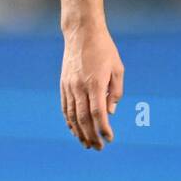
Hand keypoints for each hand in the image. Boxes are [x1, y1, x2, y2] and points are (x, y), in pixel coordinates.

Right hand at [60, 25, 123, 147]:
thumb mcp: (117, 68)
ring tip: (86, 144)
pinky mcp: (63, 85)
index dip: (103, 129)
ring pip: (72, 116)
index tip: (110, 139)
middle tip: (98, 148)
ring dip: (79, 133)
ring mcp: (69, 86)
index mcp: (95, 84)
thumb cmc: (104, 50)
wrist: (81, 33)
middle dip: (91, 136)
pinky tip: (75, 130)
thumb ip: (115, 92)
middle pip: (84, 119)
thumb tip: (110, 112)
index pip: (99, 113)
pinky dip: (69, 121)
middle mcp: (80, 87)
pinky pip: (65, 108)